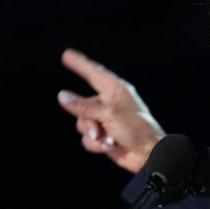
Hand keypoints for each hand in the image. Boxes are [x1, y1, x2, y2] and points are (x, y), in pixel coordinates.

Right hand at [57, 48, 165, 173]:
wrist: (147, 154)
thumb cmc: (137, 129)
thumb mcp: (109, 114)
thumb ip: (84, 106)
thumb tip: (62, 96)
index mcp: (115, 90)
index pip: (94, 73)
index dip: (80, 64)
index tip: (67, 54)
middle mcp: (108, 102)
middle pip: (80, 105)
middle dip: (88, 121)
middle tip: (99, 129)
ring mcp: (105, 119)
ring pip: (82, 124)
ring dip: (94, 135)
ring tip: (110, 139)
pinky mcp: (103, 135)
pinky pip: (87, 139)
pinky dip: (96, 145)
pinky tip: (110, 146)